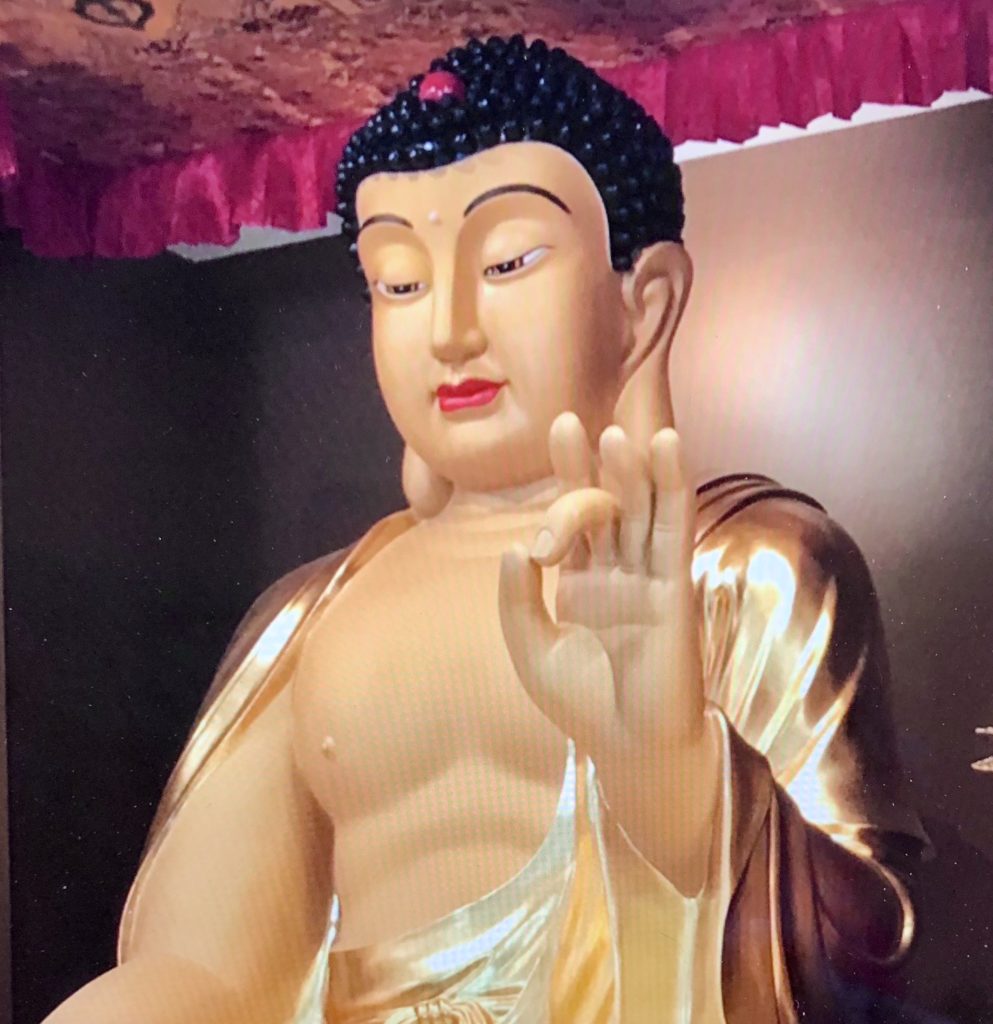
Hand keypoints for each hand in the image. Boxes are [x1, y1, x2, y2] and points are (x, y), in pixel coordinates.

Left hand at [498, 412, 718, 891]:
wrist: (625, 748)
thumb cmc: (581, 703)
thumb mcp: (530, 647)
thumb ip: (517, 599)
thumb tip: (516, 547)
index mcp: (585, 580)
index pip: (577, 516)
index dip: (569, 474)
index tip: (560, 430)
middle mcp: (618, 571)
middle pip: (608, 503)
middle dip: (591, 465)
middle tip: (568, 427)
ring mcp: (649, 576)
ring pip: (643, 509)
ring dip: (633, 469)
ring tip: (618, 436)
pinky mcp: (676, 588)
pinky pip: (674, 529)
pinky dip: (673, 487)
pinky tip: (668, 449)